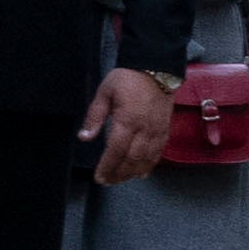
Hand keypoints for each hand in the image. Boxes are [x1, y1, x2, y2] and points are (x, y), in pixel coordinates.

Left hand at [82, 62, 181, 185]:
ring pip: (146, 159)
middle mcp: (145, 129)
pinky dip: (149, 165)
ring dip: (132, 173)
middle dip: (119, 174)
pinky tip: (141, 173)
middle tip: (107, 181)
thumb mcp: (105, 93)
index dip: (107, 166)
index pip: (116, 150)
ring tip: (120, 180)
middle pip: (132, 159)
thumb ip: (94, 117)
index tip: (99, 177)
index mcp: (128, 120)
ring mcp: (157, 130)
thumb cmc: (127, 78)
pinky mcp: (165, 129)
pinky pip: (159, 152)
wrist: (156, 68)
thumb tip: (83, 137)